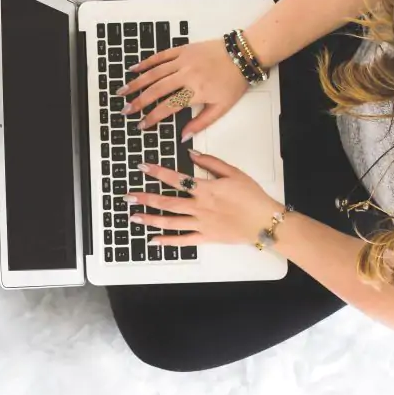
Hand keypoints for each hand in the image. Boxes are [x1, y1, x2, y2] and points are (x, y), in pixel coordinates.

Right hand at [118, 39, 248, 139]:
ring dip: (137, 83)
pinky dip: (146, 62)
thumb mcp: (222, 107)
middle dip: (138, 101)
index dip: (152, 117)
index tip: (141, 124)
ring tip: (123, 91)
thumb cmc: (234, 81)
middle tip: (125, 110)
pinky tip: (135, 69)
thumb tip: (184, 136)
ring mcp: (183, 61)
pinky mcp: (183, 49)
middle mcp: (186, 75)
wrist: (243, 55)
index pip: (168, 107)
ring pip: (154, 73)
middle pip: (156, 90)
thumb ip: (201, 123)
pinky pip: (161, 56)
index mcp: (196, 91)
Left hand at [124, 150, 283, 245]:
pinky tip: (154, 240)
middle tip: (128, 196)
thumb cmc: (252, 196)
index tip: (142, 167)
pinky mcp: (206, 237)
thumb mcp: (234, 173)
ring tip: (134, 217)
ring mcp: (201, 223)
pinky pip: (183, 240)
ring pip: (171, 222)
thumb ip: (211, 163)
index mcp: (206, 189)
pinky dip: (168, 241)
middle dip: (145, 198)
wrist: (265, 221)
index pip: (176, 178)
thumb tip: (191, 153)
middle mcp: (200, 207)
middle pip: (167, 202)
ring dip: (150, 219)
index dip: (157, 172)